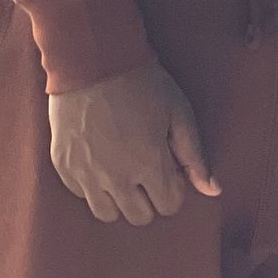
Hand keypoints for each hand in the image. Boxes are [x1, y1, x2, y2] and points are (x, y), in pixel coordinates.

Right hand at [48, 63, 221, 225]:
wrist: (92, 60)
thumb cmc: (143, 84)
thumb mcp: (179, 114)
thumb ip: (195, 157)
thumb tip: (214, 191)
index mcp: (148, 165)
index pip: (169, 206)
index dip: (175, 187)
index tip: (170, 165)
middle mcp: (115, 178)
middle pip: (140, 217)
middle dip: (151, 197)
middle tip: (148, 167)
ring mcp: (85, 174)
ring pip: (108, 214)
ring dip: (121, 199)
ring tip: (124, 168)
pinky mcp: (63, 166)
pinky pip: (81, 195)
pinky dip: (94, 186)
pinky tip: (102, 159)